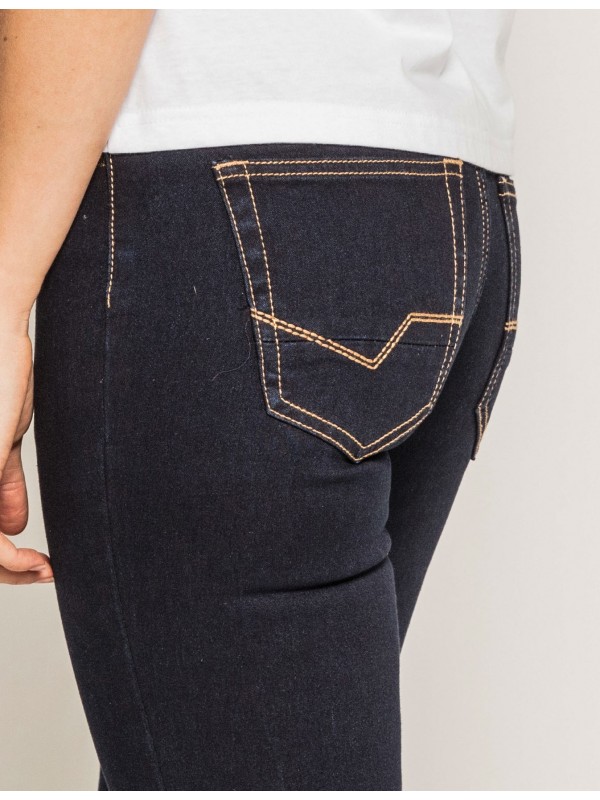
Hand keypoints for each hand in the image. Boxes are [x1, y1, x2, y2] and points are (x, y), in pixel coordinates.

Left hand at [0, 328, 52, 583]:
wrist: (0, 342)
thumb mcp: (0, 445)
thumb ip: (2, 486)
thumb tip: (13, 525)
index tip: (35, 563)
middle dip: (5, 569)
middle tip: (40, 571)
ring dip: (10, 570)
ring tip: (44, 569)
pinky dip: (10, 560)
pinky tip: (37, 562)